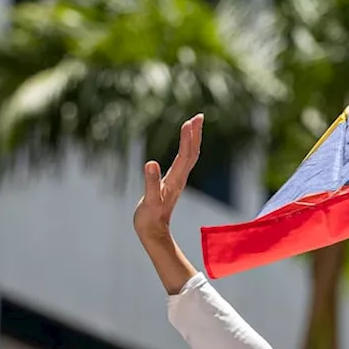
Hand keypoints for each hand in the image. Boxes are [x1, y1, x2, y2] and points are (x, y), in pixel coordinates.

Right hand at [134, 113, 203, 242]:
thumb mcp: (149, 201)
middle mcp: (180, 178)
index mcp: (175, 180)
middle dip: (195, 134)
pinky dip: (186, 149)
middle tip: (199, 116)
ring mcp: (178, 180)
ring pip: (189, 156)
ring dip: (193, 140)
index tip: (189, 122)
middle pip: (192, 153)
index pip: (185, 155)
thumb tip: (150, 164)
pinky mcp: (173, 183)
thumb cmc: (149, 218)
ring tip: (193, 124)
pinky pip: (183, 162)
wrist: (153, 233)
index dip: (187, 139)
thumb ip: (150, 183)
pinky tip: (184, 145)